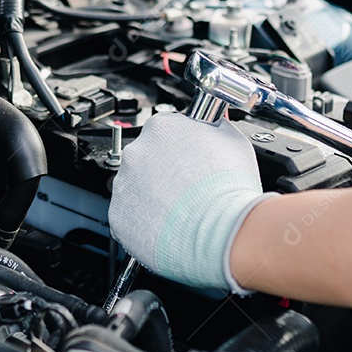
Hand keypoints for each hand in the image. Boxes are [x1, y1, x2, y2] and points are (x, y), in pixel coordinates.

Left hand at [108, 112, 269, 291]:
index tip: (188, 161)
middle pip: (147, 159)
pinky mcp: (118, 215)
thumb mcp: (233, 141)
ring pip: (136, 187)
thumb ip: (216, 126)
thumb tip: (214, 119)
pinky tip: (168, 224)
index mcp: (161, 127)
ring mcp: (123, 184)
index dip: (180, 149)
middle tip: (187, 188)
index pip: (164, 132)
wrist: (221, 231)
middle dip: (163, 173)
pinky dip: (144, 221)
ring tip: (180, 210)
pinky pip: (129, 215)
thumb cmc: (230, 189)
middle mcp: (136, 151)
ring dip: (152, 196)